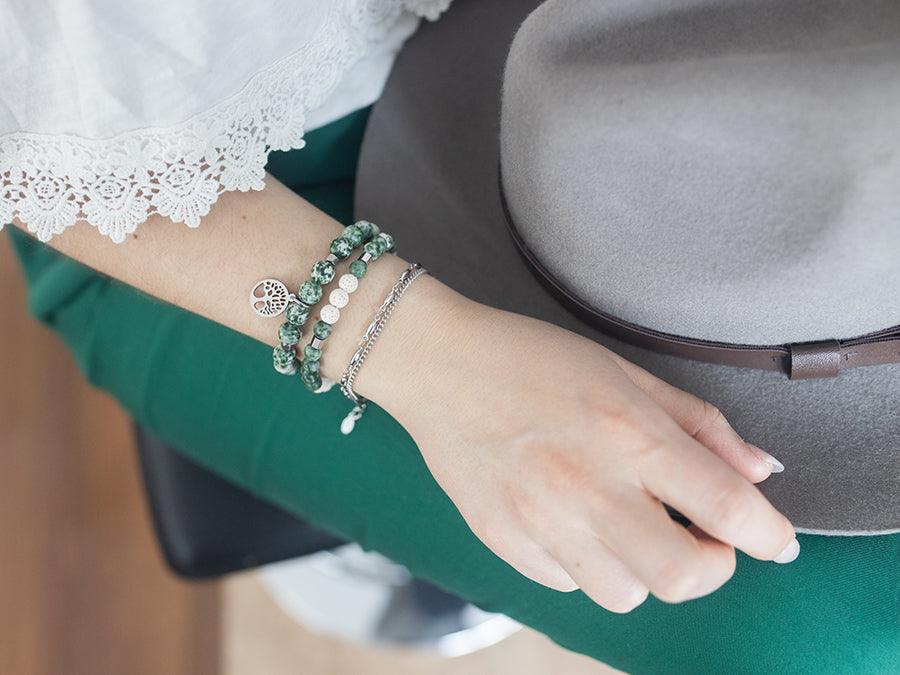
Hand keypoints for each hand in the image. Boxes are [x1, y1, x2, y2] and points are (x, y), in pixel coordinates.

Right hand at [370, 287, 796, 612]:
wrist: (437, 363)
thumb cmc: (530, 357)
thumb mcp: (623, 371)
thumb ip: (697, 423)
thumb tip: (758, 471)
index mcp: (627, 432)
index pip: (726, 506)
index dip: (769, 535)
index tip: (776, 542)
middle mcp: (587, 484)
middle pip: (683, 575)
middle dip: (712, 567)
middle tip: (703, 539)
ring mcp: (539, 518)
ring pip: (625, 594)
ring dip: (646, 571)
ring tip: (633, 530)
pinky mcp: (502, 538)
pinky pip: (566, 583)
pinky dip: (587, 565)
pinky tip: (577, 525)